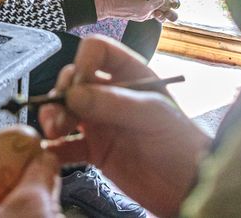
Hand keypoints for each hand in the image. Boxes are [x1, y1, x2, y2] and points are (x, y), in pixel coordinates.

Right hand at [39, 36, 210, 217]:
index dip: (83, 63)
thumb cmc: (181, 144)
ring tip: (53, 132)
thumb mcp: (152, 116)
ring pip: (66, 110)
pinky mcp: (96, 151)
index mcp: (130, 75)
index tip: (77, 86)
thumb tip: (73, 94)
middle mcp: (111, 94)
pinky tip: (50, 151)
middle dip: (61, 94)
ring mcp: (102, 122)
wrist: (191, 188)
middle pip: (74, 81)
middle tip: (60, 117)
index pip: (97, 51)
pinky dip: (55, 147)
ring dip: (53, 118)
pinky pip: (67, 145)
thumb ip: (113, 103)